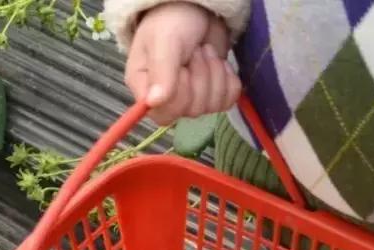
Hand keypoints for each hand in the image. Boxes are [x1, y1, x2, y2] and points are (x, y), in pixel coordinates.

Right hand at [125, 2, 240, 125]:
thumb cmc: (172, 21)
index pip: (162, 115)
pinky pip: (228, 101)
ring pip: (212, 106)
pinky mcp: (214, 94)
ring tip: (205, 51)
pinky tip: (220, 63)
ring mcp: (192, 98)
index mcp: (144, 87)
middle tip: (196, 52)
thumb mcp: (165, 41)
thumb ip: (162, 71)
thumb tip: (154, 103)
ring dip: (215, 74)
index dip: (179, 96)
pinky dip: (229, 80)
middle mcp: (166, 98)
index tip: (182, 69)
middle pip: (191, 110)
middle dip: (200, 77)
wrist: (199, 9)